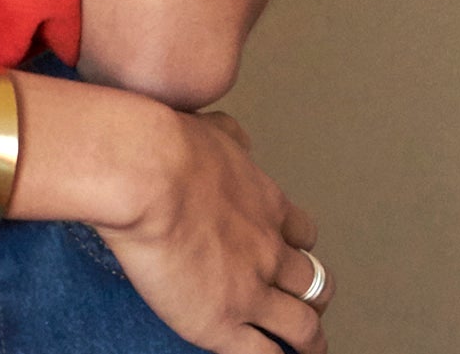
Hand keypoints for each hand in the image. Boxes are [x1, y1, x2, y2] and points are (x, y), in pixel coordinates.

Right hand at [98, 106, 330, 353]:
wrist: (146, 172)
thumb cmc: (167, 147)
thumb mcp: (210, 128)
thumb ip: (230, 139)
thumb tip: (237, 138)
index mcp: (265, 204)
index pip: (302, 234)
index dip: (299, 248)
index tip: (294, 256)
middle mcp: (268, 250)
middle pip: (314, 283)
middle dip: (313, 296)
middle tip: (309, 305)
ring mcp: (251, 290)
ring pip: (303, 327)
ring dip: (309, 340)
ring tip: (308, 349)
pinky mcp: (223, 323)